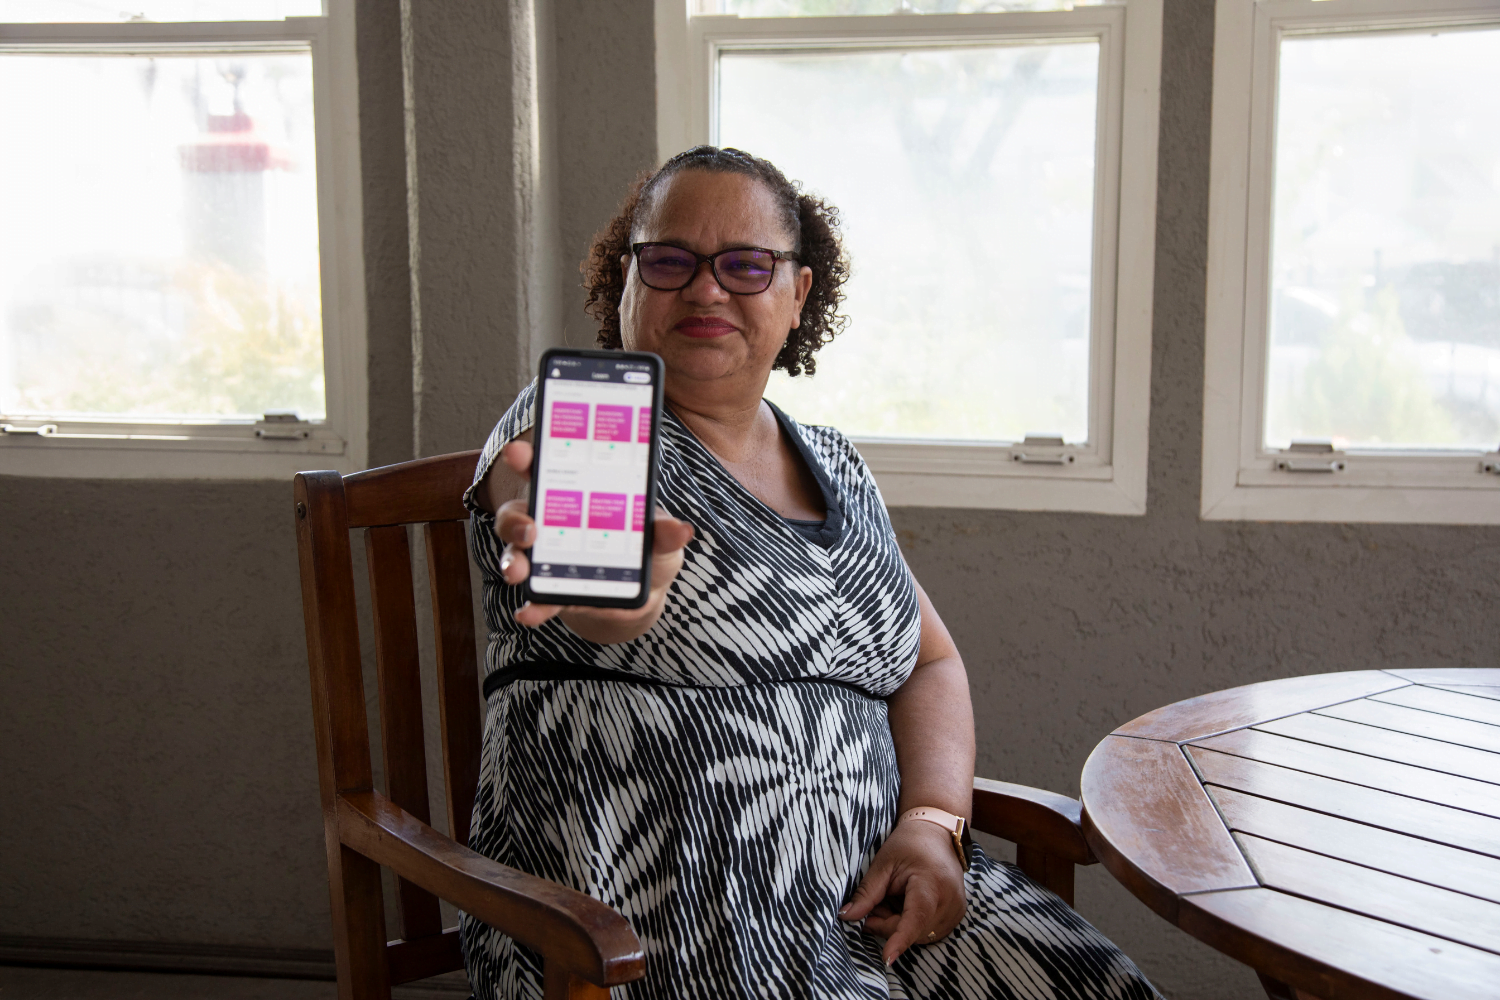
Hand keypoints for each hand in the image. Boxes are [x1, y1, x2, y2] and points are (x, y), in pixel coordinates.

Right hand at [491, 439, 693, 643]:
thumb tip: (681, 530)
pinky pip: (536, 597)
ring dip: (515, 562)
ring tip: (520, 572)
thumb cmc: (649, 547)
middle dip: (515, 519)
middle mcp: (552, 522)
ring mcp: (547, 557)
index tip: (517, 452)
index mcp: (575, 494)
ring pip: (517, 553)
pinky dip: (531, 606)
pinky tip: (527, 613)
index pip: (544, 469)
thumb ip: (665, 532)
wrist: (646, 592)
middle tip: (528, 529)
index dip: (526, 458)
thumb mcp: (661, 536)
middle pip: (519, 513)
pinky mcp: (553, 590)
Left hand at [838, 818, 966, 966]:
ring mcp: (956, 910)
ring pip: (920, 935)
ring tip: (890, 901)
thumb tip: (847, 917)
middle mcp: (950, 901)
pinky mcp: (956, 915)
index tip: (886, 958)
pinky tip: (903, 906)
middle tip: (872, 908)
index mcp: (932, 883)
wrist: (936, 833)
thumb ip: (866, 894)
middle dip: (887, 926)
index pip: (916, 918)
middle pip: (913, 931)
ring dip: (899, 926)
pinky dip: (912, 925)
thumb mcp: (883, 864)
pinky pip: (929, 931)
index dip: (899, 939)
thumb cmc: (909, 844)